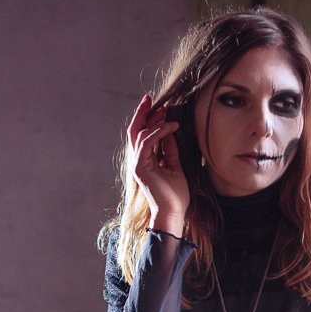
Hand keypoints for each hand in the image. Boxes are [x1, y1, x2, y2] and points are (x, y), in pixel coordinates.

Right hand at [127, 93, 189, 235]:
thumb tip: (170, 133)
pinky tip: (170, 127)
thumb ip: (170, 150)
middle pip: (135, 131)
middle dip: (142, 113)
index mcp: (145, 160)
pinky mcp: (140, 168)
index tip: (160, 107)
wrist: (173, 212)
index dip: (149, 119)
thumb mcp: (175, 166)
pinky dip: (158, 132)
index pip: (142, 135)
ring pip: (140, 134)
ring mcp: (137, 164)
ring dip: (153, 121)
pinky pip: (147, 143)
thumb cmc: (175, 195)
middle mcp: (138, 161)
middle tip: (151, 98)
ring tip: (166, 112)